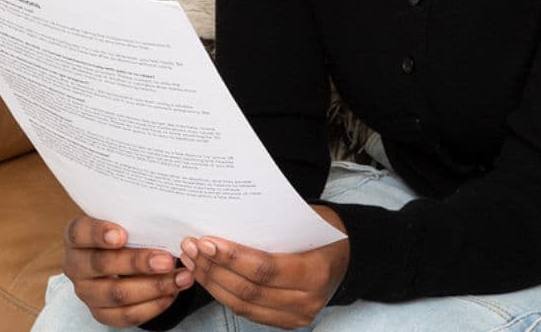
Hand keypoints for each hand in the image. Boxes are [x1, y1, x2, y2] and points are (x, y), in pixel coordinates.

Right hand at [60, 216, 192, 327]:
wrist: (119, 259)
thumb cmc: (125, 232)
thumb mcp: (125, 220)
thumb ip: (137, 219)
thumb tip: (167, 218)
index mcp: (76, 237)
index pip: (80, 233)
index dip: (99, 234)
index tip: (122, 235)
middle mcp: (75, 266)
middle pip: (101, 265)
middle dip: (137, 263)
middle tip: (167, 260)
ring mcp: (86, 292)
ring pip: (117, 294)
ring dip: (154, 287)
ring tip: (182, 278)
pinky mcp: (100, 312)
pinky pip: (126, 315)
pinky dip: (153, 305)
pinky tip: (172, 293)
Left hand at [180, 206, 350, 329]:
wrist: (350, 255)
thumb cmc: (326, 231)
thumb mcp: (307, 219)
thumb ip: (273, 226)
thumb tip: (228, 220)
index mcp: (315, 273)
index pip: (265, 269)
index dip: (232, 258)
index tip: (206, 242)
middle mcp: (307, 300)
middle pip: (249, 290)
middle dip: (214, 268)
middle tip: (191, 247)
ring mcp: (297, 315)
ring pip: (243, 304)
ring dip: (213, 282)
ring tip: (193, 261)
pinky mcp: (287, 321)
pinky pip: (247, 311)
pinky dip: (224, 294)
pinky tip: (209, 277)